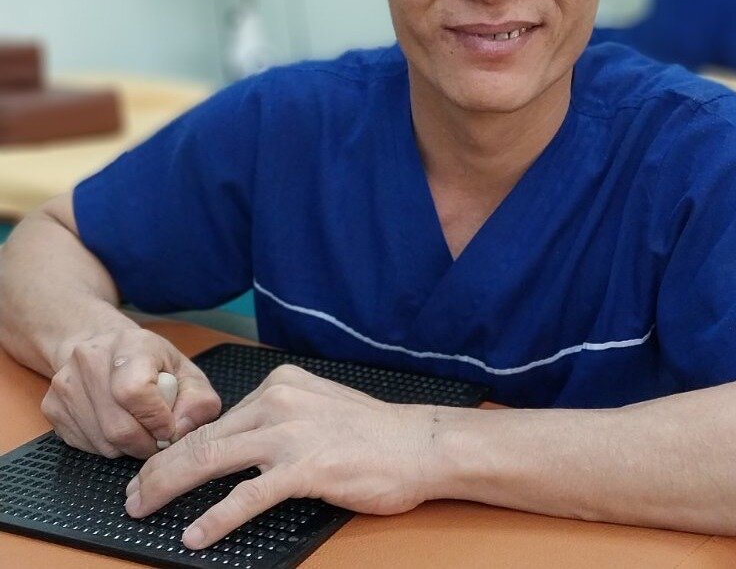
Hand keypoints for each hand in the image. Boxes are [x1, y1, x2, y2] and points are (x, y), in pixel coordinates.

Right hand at [41, 326, 221, 458]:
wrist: (102, 346)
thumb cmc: (151, 362)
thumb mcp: (187, 372)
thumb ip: (198, 401)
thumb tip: (181, 431)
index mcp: (130, 344)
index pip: (135, 391)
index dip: (156, 419)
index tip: (169, 427)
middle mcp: (91, 359)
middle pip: (118, 426)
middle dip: (146, 443)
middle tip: (158, 439)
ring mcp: (66, 383)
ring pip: (102, 442)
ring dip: (127, 448)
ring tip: (140, 430)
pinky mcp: (52, 406)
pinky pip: (84, 446)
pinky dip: (107, 447)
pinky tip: (116, 427)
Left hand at [124, 363, 435, 549]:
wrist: (418, 444)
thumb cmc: (370, 433)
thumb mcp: (316, 408)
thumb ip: (275, 419)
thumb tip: (231, 446)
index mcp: (280, 384)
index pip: (215, 419)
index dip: (176, 447)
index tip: (153, 468)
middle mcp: (280, 400)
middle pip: (203, 437)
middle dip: (159, 469)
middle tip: (133, 495)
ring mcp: (292, 433)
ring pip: (213, 459)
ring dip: (170, 488)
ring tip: (144, 509)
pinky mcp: (307, 467)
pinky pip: (248, 496)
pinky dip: (216, 518)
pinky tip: (197, 534)